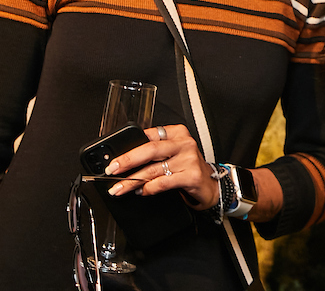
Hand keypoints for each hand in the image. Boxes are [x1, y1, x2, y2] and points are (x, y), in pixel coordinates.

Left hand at [105, 124, 219, 209]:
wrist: (211, 185)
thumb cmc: (188, 168)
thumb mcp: (173, 154)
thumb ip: (154, 152)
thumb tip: (124, 160)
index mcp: (177, 133)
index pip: (149, 136)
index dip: (129, 146)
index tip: (113, 157)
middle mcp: (184, 144)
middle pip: (150, 149)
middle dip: (128, 160)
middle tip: (112, 169)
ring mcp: (189, 159)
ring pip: (153, 169)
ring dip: (132, 180)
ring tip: (119, 188)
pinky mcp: (191, 176)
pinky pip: (163, 182)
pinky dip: (148, 188)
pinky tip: (141, 191)